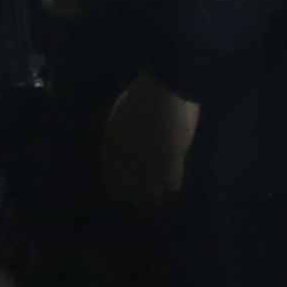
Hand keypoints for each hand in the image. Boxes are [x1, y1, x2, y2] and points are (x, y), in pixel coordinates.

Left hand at [101, 73, 200, 208]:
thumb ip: (121, 135)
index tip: (123, 194)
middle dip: (137, 196)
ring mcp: (149, 162)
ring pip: (152, 193)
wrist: (162, 88)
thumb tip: (124, 153)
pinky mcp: (170, 160)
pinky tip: (174, 182)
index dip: (118, 189)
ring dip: (156, 195)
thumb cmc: (142, 94)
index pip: (112, 178)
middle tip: (144, 198)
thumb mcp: (120, 114)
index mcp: (113, 145)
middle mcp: (128, 159)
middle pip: (131, 191)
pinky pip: (172, 183)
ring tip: (160, 195)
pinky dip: (173, 184)